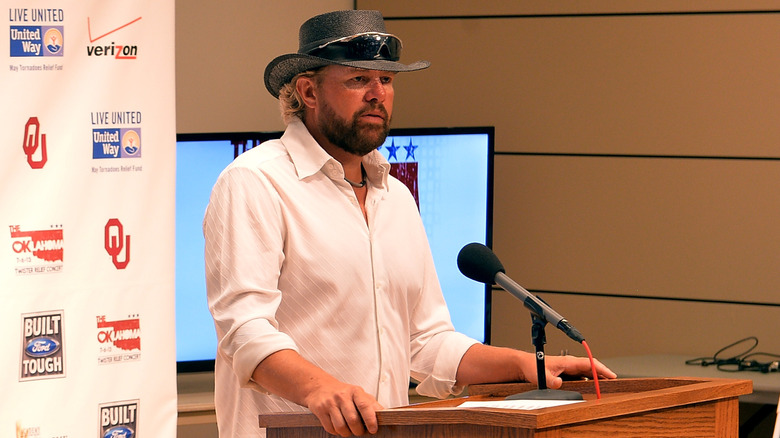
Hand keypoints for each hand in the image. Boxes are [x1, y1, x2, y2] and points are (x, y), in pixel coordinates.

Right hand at [252, 350, 383, 436]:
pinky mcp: (320, 409)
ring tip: (348, 430)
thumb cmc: (343, 393)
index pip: (365, 406)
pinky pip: (330, 428)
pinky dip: (335, 432)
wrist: (319, 387)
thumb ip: (371, 405)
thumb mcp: (358, 394)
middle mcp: (342, 396)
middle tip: (359, 431)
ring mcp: (330, 402)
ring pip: (341, 426)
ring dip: (346, 433)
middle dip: (358, 431)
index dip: (370, 419)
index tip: (373, 429)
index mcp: (355, 391)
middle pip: (353, 420)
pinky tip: (337, 426)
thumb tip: (385, 415)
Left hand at [534, 354, 616, 388]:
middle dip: (604, 373)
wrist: (526, 364)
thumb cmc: (533, 366)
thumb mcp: (541, 375)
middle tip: (614, 381)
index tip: (611, 375)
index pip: (589, 363)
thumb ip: (550, 380)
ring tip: (608, 383)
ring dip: (598, 376)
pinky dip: (590, 378)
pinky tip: (594, 385)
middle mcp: (570, 363)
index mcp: (568, 361)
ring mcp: (569, 367)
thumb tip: (559, 384)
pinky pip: (582, 375)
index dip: (601, 369)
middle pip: (591, 367)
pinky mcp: (567, 372)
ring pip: (588, 371)